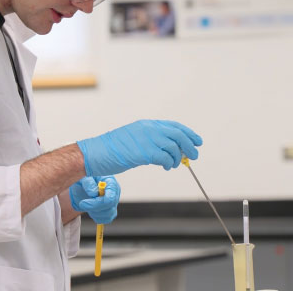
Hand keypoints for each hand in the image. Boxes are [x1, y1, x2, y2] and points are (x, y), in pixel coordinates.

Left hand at [69, 176, 119, 223]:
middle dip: (94, 208)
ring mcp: (113, 203)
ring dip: (94, 213)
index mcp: (111, 183)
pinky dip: (96, 217)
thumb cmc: (85, 178)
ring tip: (86, 204)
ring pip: (108, 215)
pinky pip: (106, 219)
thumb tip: (94, 193)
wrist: (82, 185)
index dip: (98, 203)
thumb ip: (89, 183)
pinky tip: (90, 209)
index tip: (84, 202)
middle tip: (82, 203)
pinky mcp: (110, 211)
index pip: (111, 198)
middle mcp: (114, 193)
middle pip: (109, 208)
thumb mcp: (84, 176)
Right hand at [76, 120, 202, 175]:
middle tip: (194, 155)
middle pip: (178, 135)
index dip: (188, 133)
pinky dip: (169, 164)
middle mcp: (148, 130)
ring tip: (174, 165)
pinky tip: (167, 167)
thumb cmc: (112, 149)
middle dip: (190, 145)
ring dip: (178, 158)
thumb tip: (170, 149)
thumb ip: (150, 140)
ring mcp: (146, 140)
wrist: (96, 153)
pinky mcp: (144, 153)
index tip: (197, 141)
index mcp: (147, 125)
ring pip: (174, 147)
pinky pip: (165, 158)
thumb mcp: (134, 138)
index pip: (174, 126)